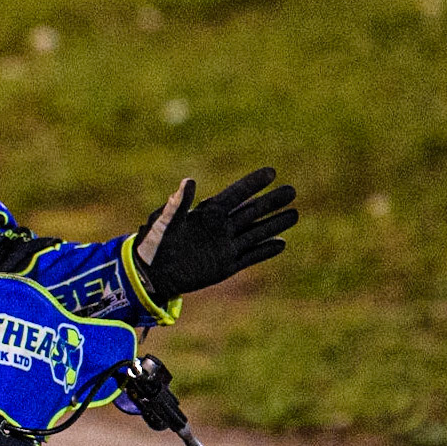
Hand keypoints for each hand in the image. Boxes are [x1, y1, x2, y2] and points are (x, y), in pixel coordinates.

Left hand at [133, 167, 297, 298]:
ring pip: (255, 233)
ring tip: (295, 214)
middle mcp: (219, 227)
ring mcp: (224, 246)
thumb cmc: (153, 243)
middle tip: (291, 190)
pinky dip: (265, 251)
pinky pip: (250, 256)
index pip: (235, 195)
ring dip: (275, 224)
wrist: (151, 273)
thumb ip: (178, 204)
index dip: (252, 183)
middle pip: (251, 211)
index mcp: (206, 213)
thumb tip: (189, 181)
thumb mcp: (164, 222)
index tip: (271, 172)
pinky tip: (281, 243)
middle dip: (271, 201)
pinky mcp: (225, 266)